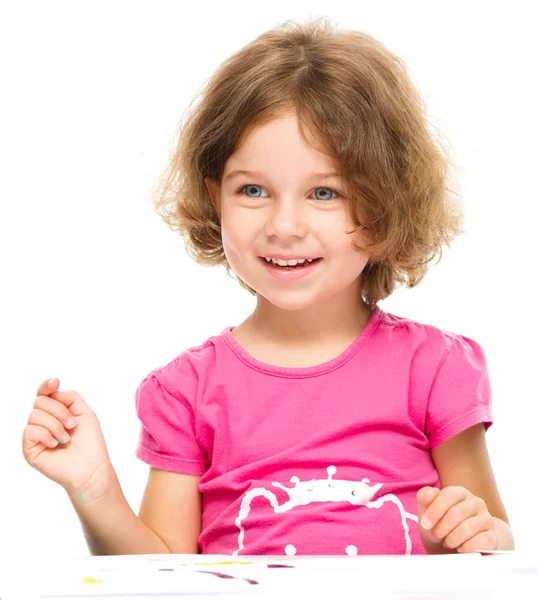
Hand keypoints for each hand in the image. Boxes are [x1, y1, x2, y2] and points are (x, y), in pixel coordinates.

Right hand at [22, 378, 113, 500]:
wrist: (91, 467)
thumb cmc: (90, 442)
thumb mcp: (85, 412)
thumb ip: (70, 397)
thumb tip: (53, 391)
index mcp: (56, 412)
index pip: (44, 394)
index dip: (47, 386)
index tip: (55, 383)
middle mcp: (43, 422)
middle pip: (40, 401)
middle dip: (60, 411)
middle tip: (72, 425)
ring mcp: (35, 435)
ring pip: (35, 415)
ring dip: (56, 425)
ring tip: (66, 438)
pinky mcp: (29, 449)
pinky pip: (30, 431)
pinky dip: (46, 434)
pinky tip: (55, 444)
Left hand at [417, 486, 498, 552]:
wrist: (458, 550)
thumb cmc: (442, 527)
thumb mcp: (427, 513)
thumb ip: (424, 498)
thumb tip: (432, 492)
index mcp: (460, 493)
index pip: (448, 495)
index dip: (434, 510)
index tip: (425, 524)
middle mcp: (476, 503)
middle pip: (456, 513)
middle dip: (440, 528)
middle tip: (434, 537)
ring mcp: (487, 519)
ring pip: (467, 528)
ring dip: (451, 539)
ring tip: (446, 543)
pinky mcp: (493, 537)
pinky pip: (480, 542)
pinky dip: (466, 548)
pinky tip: (460, 549)